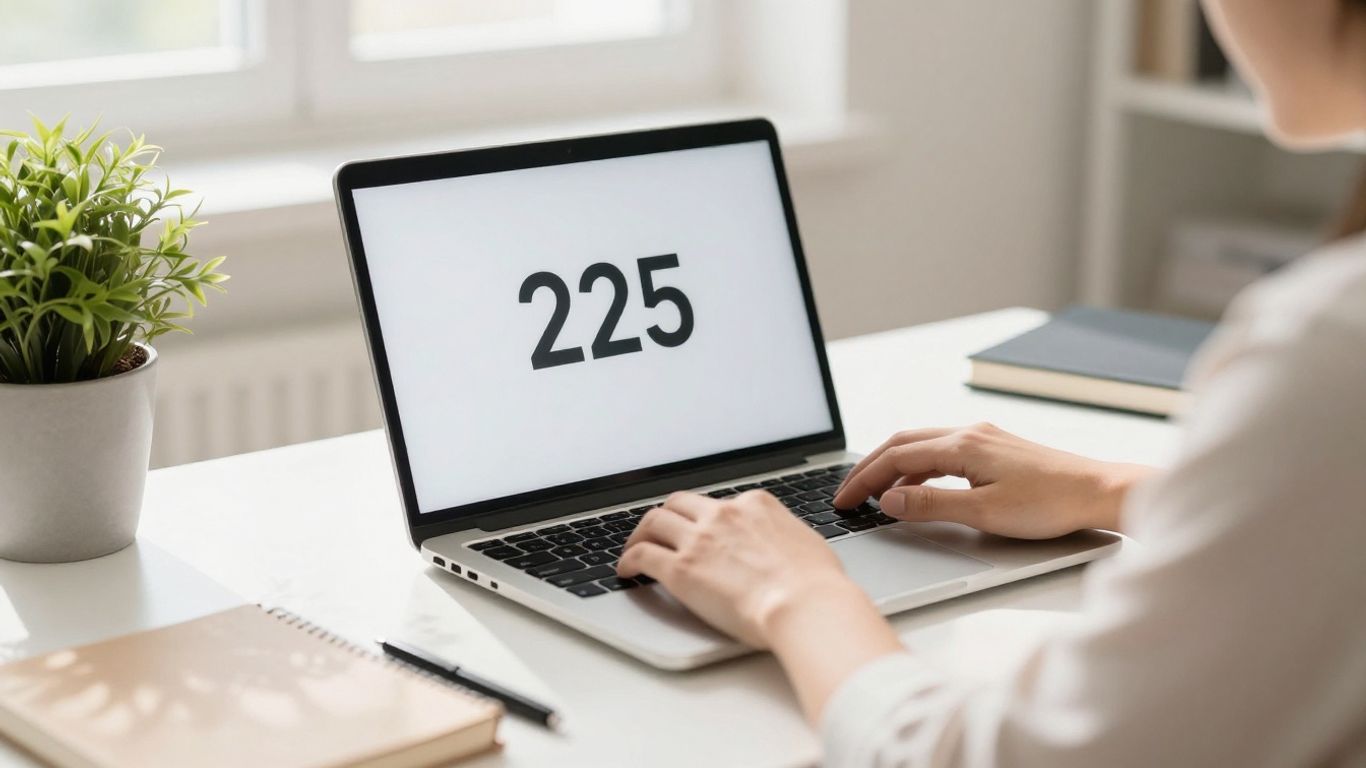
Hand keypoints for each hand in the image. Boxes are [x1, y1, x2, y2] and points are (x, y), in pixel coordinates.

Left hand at [618, 490, 904, 723]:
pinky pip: (642, 554)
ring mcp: (699, 539)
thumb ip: (783, 537)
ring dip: (641, 534)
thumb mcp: (805, 542)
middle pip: (680, 503)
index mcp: (755, 504)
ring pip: (654, 521)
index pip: (718, 502)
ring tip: (635, 548)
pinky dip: (628, 559)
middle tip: (658, 531)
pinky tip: (626, 570)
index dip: (704, 517)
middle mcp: (723, 514)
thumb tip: (781, 547)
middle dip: (666, 515)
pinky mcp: (680, 568)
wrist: (805, 604)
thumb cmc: (816, 584)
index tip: (699, 529)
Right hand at [833, 423, 1153, 537]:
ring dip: (893, 466)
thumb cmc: (1051, 504)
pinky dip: (918, 467)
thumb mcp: (983, 512)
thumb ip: (930, 506)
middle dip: (869, 467)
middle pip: (903, 443)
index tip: (843, 500)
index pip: (896, 457)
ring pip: (922, 444)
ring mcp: (984, 437)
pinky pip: (942, 450)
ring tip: (875, 494)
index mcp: (962, 444)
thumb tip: (887, 501)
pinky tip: (918, 487)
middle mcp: (970, 432)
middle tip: (847, 493)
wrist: (1100, 492)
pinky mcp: (996, 447)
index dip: (864, 479)